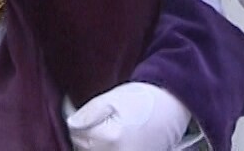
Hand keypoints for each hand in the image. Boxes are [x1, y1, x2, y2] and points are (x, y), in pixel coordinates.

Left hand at [66, 82, 193, 150]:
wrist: (172, 106)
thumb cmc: (143, 100)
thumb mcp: (112, 98)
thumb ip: (88, 112)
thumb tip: (71, 124)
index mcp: (109, 138)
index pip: (76, 135)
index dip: (80, 122)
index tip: (93, 114)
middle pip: (83, 149)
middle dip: (87, 136)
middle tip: (103, 122)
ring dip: (96, 146)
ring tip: (111, 132)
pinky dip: (107, 149)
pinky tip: (117, 141)